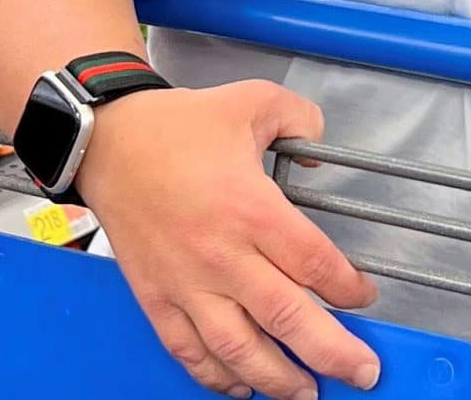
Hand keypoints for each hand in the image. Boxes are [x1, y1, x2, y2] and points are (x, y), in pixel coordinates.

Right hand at [75, 83, 379, 399]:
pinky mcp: (156, 296)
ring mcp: (185, 282)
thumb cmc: (175, 125)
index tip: (363, 296)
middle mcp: (220, 255)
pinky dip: (215, 376)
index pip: (314, 263)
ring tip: (306, 393)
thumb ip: (302, 120)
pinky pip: (187, 349)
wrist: (107, 141)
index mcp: (250, 208)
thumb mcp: (253, 100)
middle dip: (331, 353)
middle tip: (362, 373)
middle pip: (286, 319)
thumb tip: (320, 152)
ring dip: (277, 378)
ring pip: (237, 348)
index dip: (348, 288)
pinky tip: (240, 386)